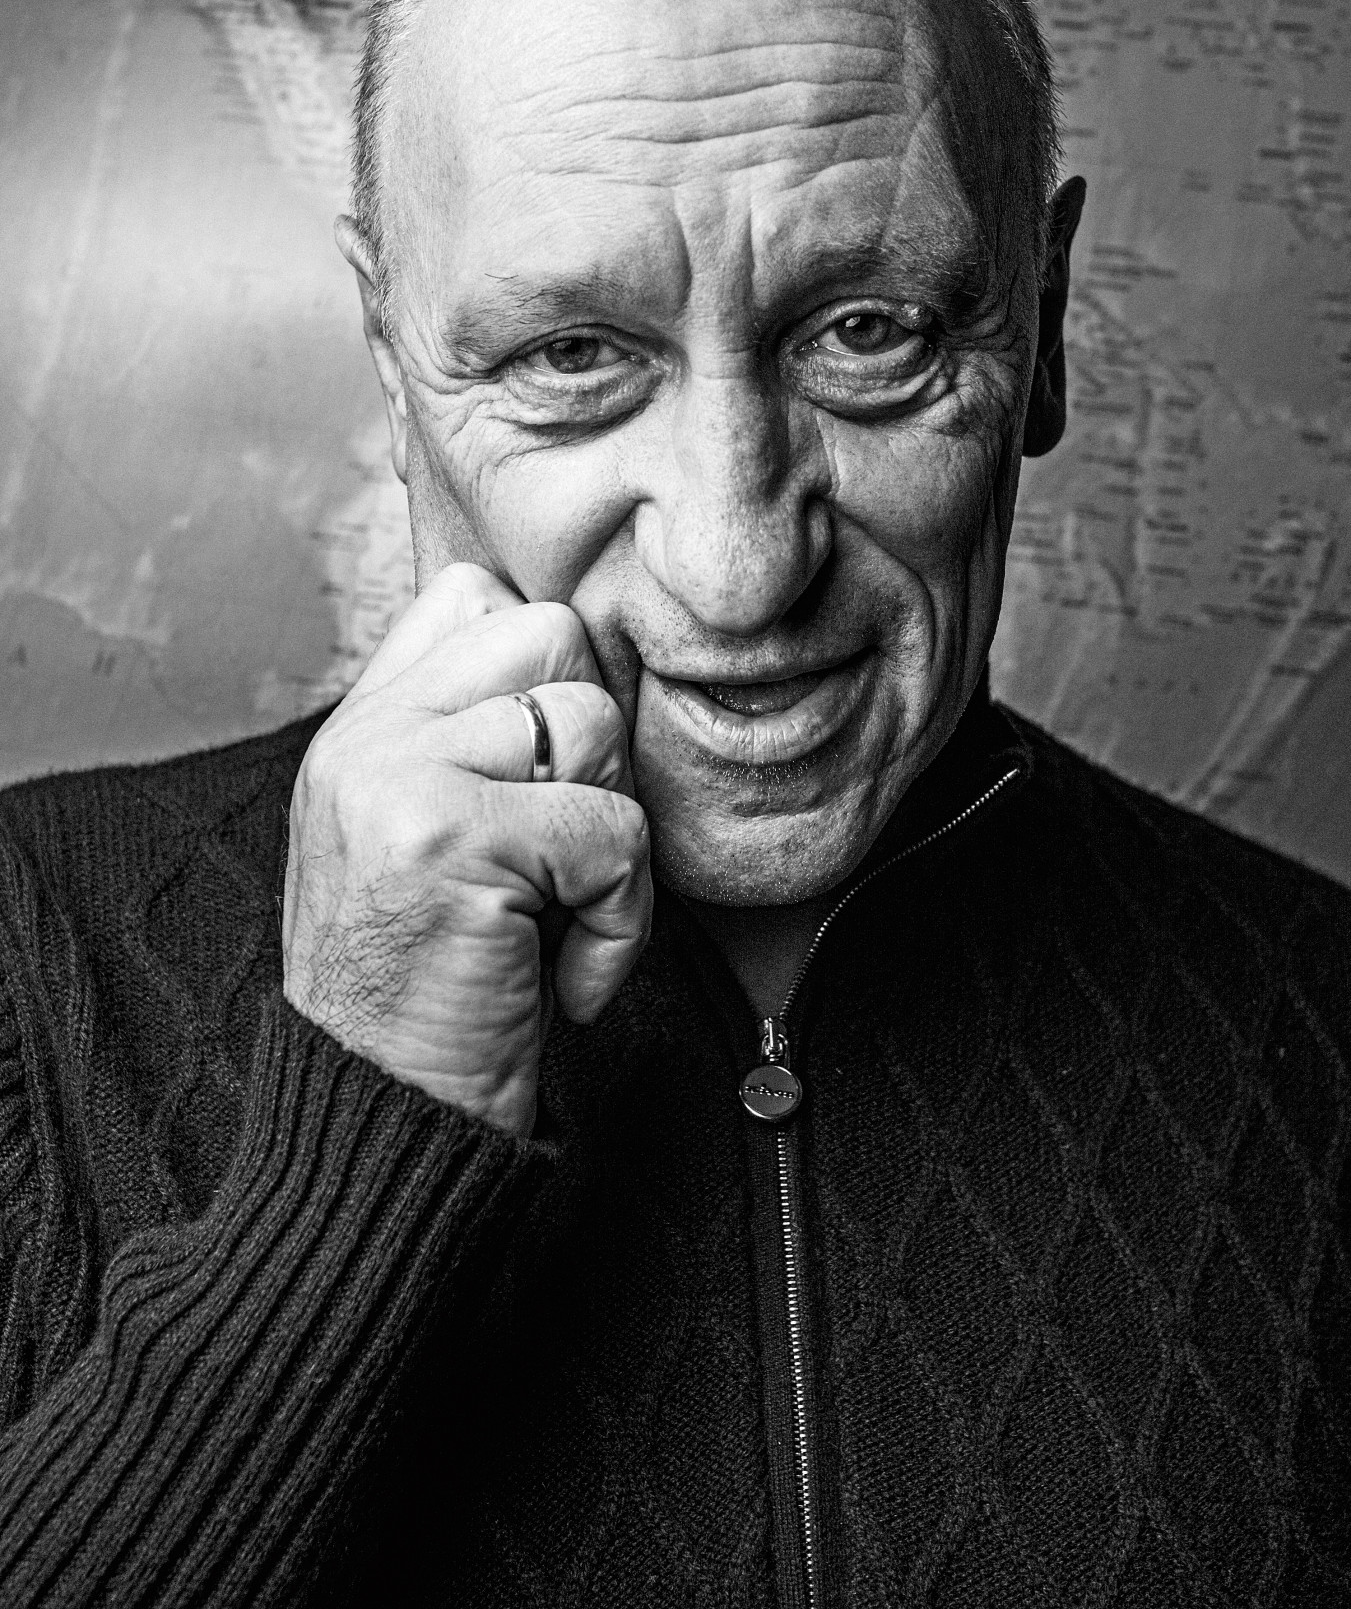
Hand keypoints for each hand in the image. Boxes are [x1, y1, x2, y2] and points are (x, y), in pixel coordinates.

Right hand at [282, 563, 651, 1135]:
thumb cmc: (429, 996)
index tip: (546, 785)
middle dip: (593, 741)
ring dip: (614, 835)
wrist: (377, 1127)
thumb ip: (471, 745)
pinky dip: (620, 920)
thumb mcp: (422, 845)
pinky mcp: (451, 840)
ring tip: (565, 916)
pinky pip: (613, 832)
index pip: (475, 595)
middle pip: (548, 630)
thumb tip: (589, 672)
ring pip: (594, 720)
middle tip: (563, 849)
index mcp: (359, 728)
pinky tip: (566, 978)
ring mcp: (399, 779)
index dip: (545, 674)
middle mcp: (365, 738)